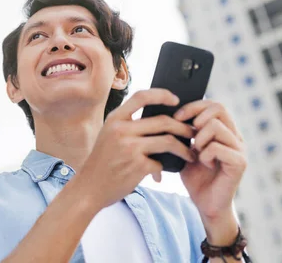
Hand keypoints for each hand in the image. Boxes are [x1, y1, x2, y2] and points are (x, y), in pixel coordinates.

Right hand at [77, 89, 195, 209]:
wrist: (89, 188)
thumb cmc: (102, 162)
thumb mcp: (109, 135)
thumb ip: (128, 126)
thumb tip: (161, 120)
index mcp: (115, 118)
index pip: (141, 96)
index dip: (162, 94)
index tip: (175, 99)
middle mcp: (121, 129)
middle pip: (163, 121)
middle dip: (184, 128)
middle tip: (192, 134)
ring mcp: (129, 147)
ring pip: (168, 141)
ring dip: (184, 149)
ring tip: (190, 155)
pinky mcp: (136, 166)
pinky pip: (160, 164)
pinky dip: (162, 170)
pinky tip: (158, 176)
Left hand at [176, 100, 246, 223]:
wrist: (205, 204)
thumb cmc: (194, 175)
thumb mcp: (185, 148)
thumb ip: (185, 131)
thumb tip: (171, 111)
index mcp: (225, 130)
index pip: (214, 104)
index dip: (194, 106)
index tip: (176, 117)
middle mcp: (235, 136)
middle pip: (219, 108)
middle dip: (196, 118)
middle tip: (189, 136)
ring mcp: (240, 148)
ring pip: (216, 126)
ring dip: (199, 139)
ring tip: (197, 153)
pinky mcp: (240, 162)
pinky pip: (218, 147)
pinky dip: (205, 155)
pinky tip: (204, 164)